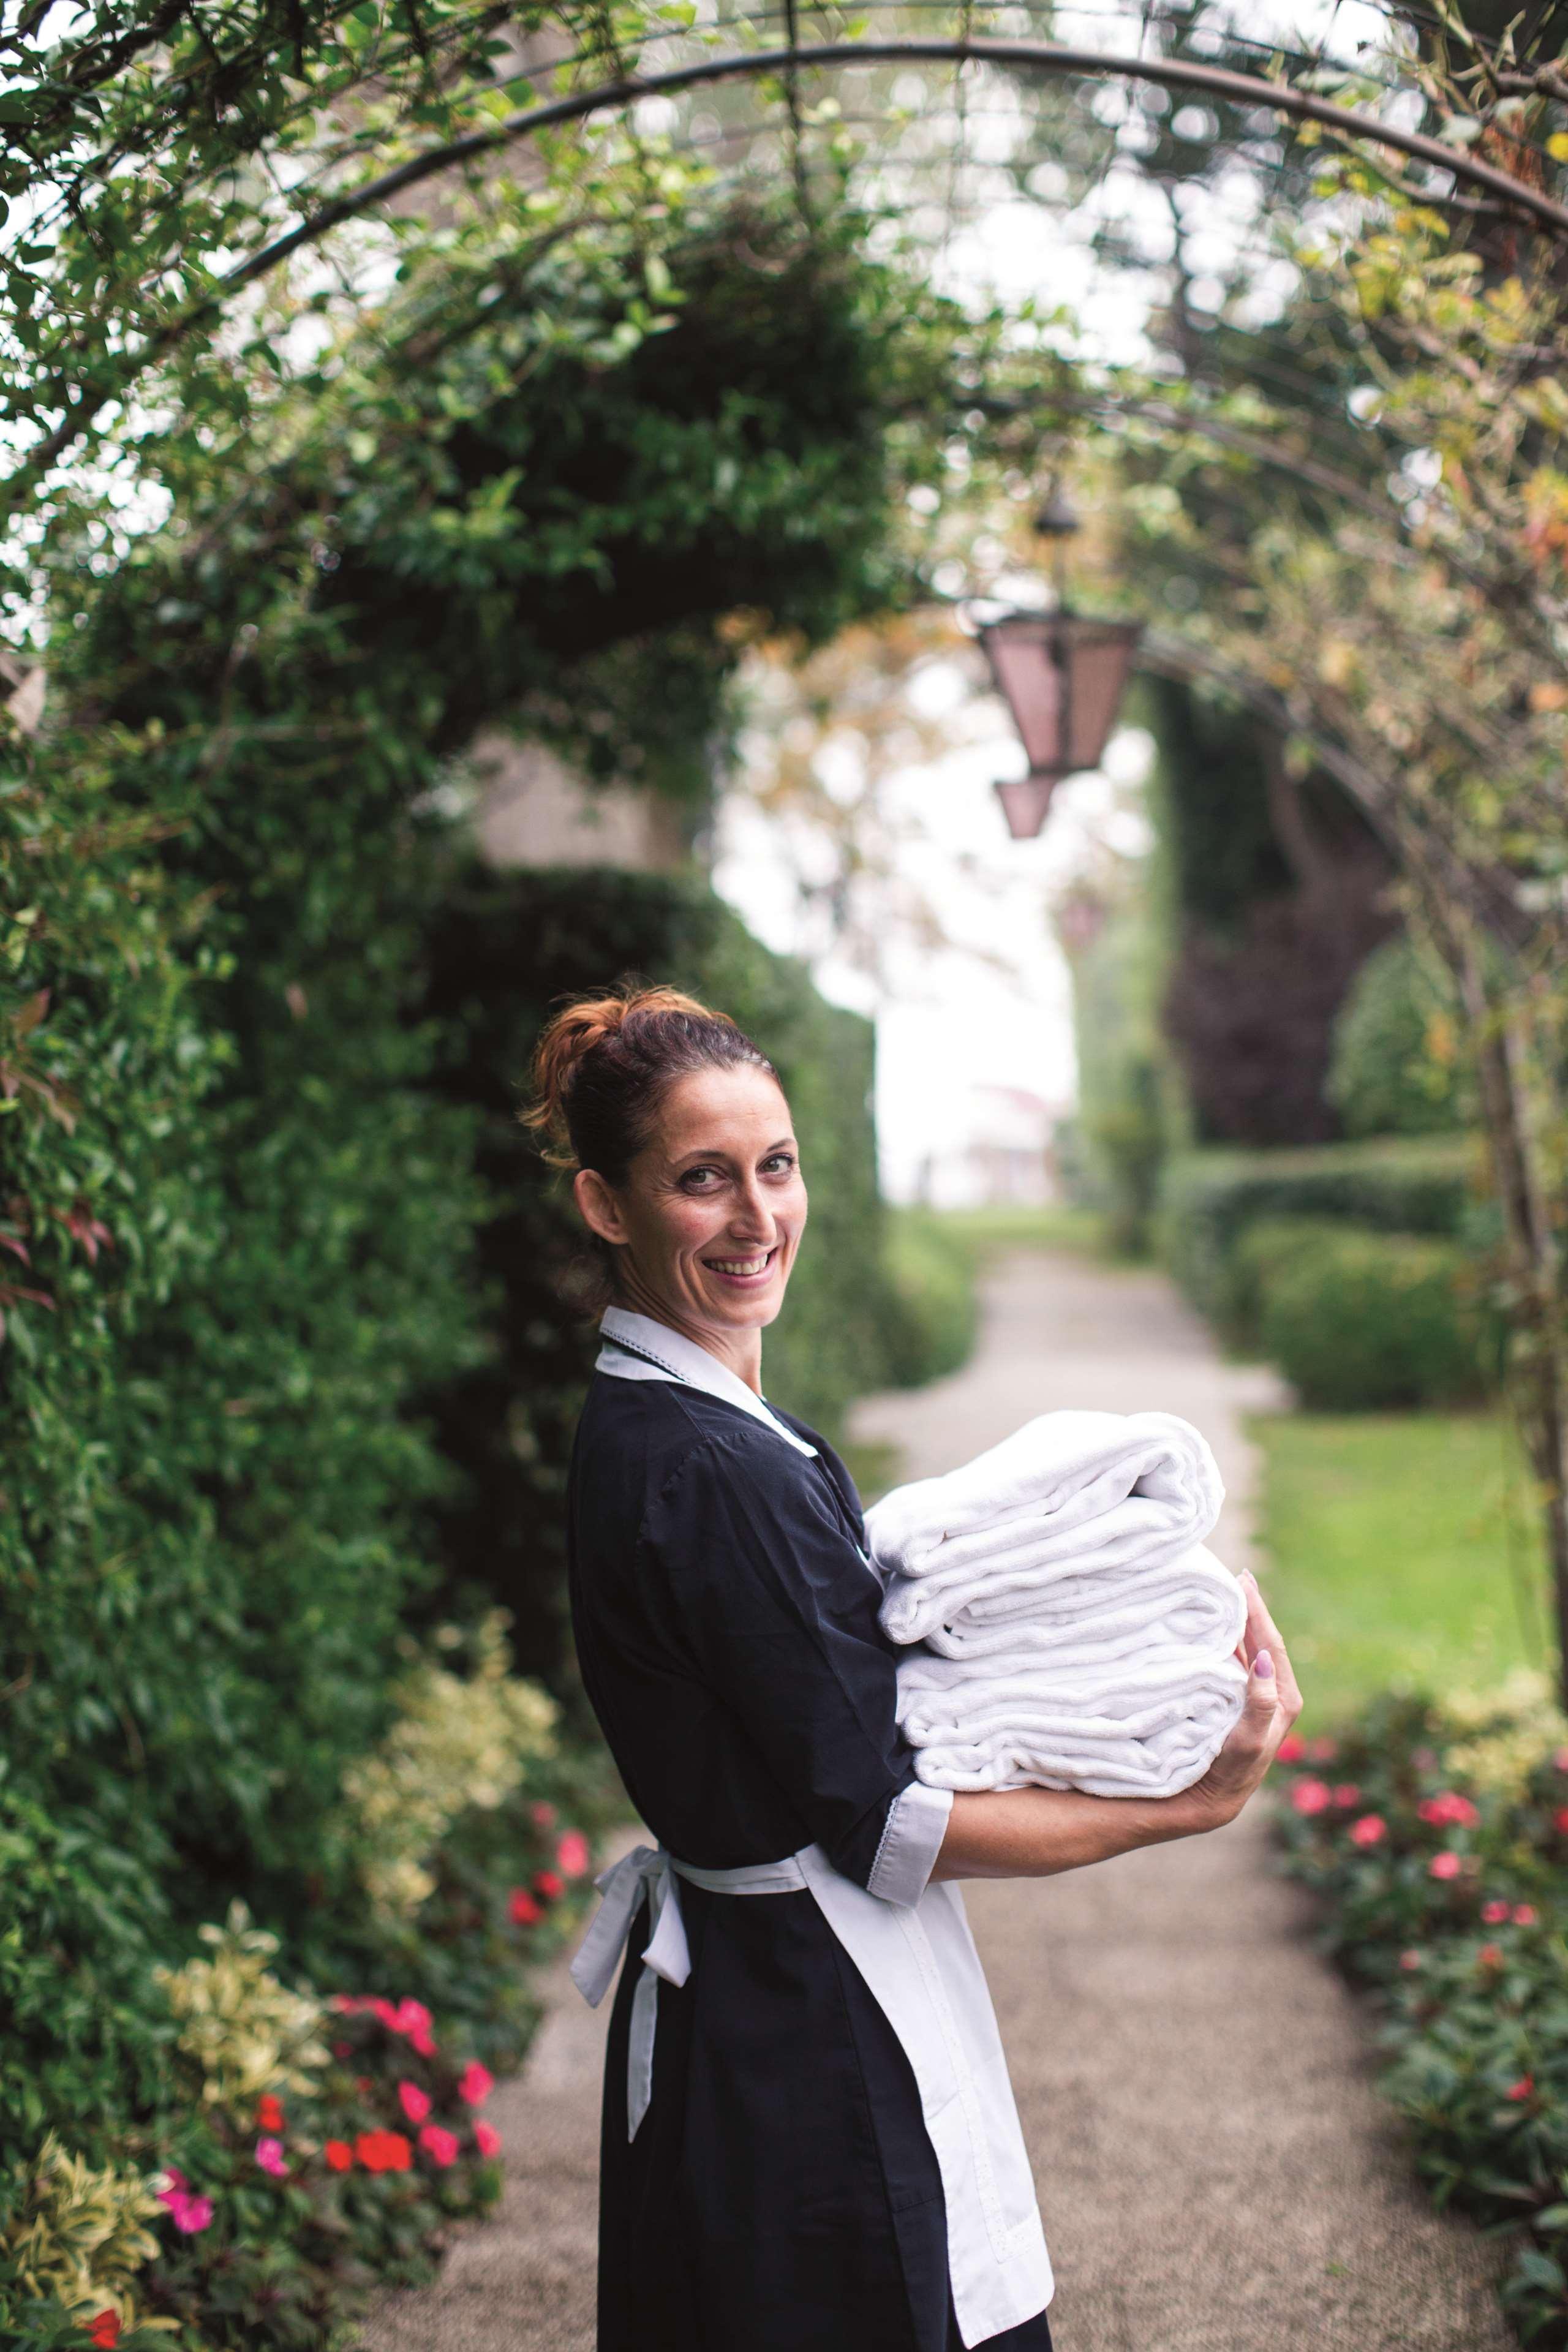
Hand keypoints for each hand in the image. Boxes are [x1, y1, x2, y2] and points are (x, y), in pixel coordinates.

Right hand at [1179, 1569, 1302, 1829]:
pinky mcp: (1238, 1700)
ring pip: (1249, 1649)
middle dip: (1251, 1609)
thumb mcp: (1249, 1740)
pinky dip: (1227, 1639)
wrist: (1212, 1798)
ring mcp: (1255, 1696)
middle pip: (1263, 1641)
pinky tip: (1215, 1626)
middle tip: (1236, 1576)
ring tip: (1226, 1593)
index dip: (1259, 1612)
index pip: (1270, 1644)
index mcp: (1283, 1699)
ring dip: (1239, 1621)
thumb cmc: (1231, 1770)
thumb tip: (1260, 1659)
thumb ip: (1259, 1703)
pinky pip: (1236, 1660)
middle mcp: (1273, 1694)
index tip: (1243, 1581)